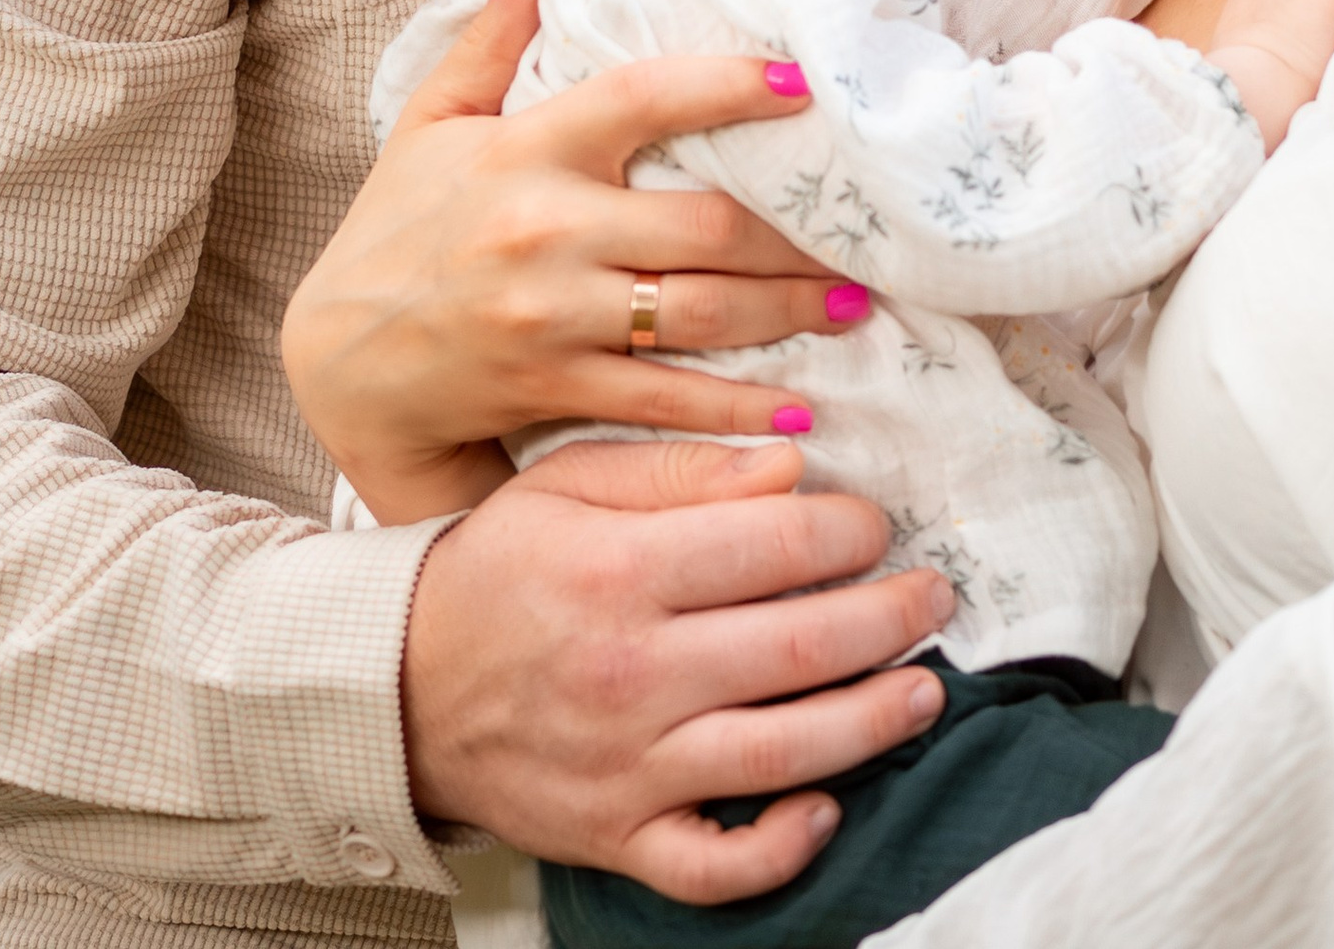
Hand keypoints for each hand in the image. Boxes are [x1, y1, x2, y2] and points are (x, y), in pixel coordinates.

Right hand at [284, 0, 855, 516]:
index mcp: (526, 149)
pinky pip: (667, 398)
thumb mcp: (427, 123)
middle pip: (703, 222)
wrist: (340, 362)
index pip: (644, 97)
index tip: (799, 79)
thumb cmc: (395, 230)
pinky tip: (800, 406)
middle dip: (795, 230)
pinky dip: (739, 408)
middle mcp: (548, 228)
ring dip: (790, 309)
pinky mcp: (556, 387)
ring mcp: (555, 315)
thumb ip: (485, 43)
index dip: (728, 85)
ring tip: (858, 301)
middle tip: (864, 225)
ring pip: (702, 310)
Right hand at [402, 437, 952, 890]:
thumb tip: (792, 467)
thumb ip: (680, 469)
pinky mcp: (618, 838)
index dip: (848, 530)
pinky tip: (827, 810)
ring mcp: (629, 768)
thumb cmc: (498, 570)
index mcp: (621, 570)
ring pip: (781, 752)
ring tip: (926, 692)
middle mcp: (632, 672)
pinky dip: (779, 849)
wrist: (399, 685)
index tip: (876, 524)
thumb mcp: (569, 484)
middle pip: (798, 644)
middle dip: (888, 617)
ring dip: (871, 722)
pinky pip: (714, 866)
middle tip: (934, 596)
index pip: (773, 543)